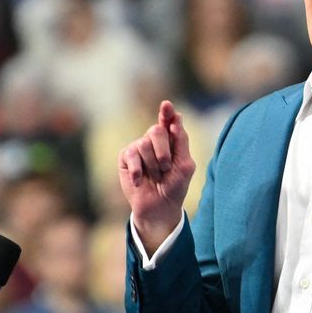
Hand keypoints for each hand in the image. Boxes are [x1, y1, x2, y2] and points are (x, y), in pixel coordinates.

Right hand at [119, 101, 195, 250]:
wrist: (159, 207)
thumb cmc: (175, 186)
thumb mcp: (185, 164)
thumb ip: (181, 141)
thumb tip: (176, 118)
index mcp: (171, 139)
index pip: (168, 120)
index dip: (167, 112)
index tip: (167, 106)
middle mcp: (154, 140)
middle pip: (156, 131)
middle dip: (163, 152)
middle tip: (166, 168)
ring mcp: (139, 147)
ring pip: (144, 145)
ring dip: (153, 166)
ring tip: (155, 176)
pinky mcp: (126, 157)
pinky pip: (131, 155)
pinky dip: (138, 171)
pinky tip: (140, 181)